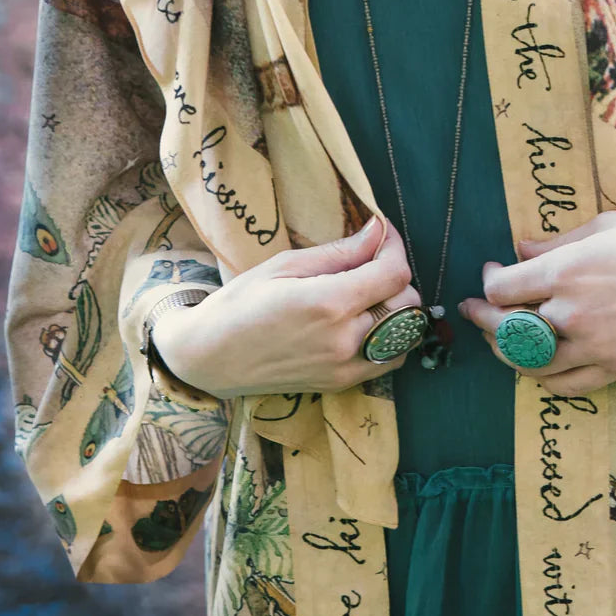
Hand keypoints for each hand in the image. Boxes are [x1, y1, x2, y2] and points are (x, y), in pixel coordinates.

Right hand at [154, 214, 423, 399]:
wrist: (209, 357)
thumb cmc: (240, 303)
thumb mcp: (285, 265)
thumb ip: (339, 252)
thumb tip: (378, 230)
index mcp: (329, 304)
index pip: (395, 274)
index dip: (395, 248)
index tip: (382, 235)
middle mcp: (344, 339)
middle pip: (406, 303)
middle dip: (395, 276)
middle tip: (369, 261)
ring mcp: (345, 367)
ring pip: (404, 333)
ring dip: (397, 308)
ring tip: (367, 292)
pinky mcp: (341, 384)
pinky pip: (388, 360)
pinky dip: (390, 338)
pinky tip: (365, 321)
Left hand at [458, 210, 615, 396]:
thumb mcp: (600, 227)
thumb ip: (554, 244)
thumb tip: (518, 250)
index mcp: (567, 272)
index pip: (502, 289)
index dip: (490, 280)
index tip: (493, 269)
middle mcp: (574, 313)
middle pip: (507, 328)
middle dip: (483, 317)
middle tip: (475, 309)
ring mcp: (595, 346)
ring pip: (530, 363)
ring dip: (505, 350)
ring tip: (498, 336)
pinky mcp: (615, 368)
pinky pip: (564, 385)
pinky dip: (542, 377)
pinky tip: (535, 363)